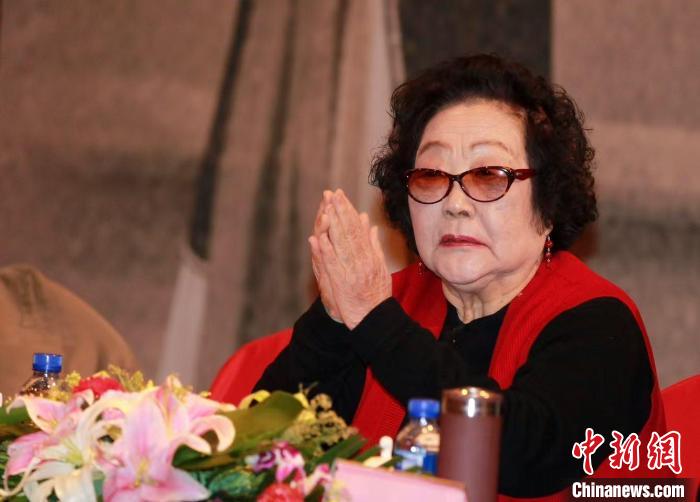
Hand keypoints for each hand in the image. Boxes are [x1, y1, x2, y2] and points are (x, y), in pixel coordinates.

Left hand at [314, 189, 391, 328]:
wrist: (374, 318)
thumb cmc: (377, 294)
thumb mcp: (380, 266)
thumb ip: (373, 245)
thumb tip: (368, 223)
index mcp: (370, 255)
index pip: (357, 228)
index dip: (347, 211)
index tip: (340, 196)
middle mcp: (362, 260)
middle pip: (349, 231)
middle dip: (339, 211)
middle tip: (331, 193)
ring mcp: (352, 271)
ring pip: (341, 243)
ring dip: (333, 225)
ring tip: (326, 208)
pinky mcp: (341, 282)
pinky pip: (332, 264)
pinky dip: (325, 251)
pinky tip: (319, 238)